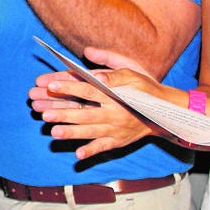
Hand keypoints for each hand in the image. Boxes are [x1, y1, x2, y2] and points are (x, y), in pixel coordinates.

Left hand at [29, 47, 165, 159]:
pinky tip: (78, 155)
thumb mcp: (131, 69)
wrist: (166, 112)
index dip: (69, 86)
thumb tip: (88, 54)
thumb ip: (109, 63)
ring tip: (53, 132)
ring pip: (91, 131)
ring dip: (72, 132)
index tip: (50, 84)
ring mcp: (116, 129)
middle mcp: (115, 113)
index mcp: (116, 94)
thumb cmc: (144, 87)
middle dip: (63, 113)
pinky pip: (104, 147)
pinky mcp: (119, 141)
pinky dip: (91, 151)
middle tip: (43, 113)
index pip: (88, 89)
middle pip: (85, 113)